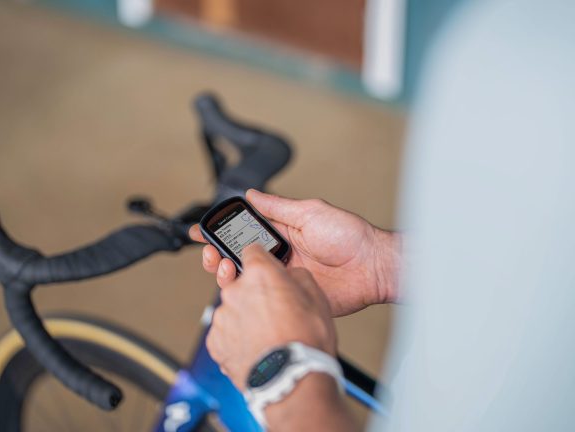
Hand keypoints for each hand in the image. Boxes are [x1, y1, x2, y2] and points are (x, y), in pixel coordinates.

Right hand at [189, 189, 400, 315]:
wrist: (373, 268)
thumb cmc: (350, 237)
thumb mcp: (311, 212)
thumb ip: (279, 207)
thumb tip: (252, 194)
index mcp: (282, 233)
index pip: (243, 232)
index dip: (221, 232)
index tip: (201, 233)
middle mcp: (280, 256)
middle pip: (239, 258)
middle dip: (218, 256)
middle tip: (211, 256)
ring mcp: (285, 278)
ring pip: (248, 280)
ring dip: (229, 276)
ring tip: (223, 271)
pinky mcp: (292, 299)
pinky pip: (266, 300)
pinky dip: (250, 298)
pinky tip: (241, 294)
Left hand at [206, 244, 335, 389]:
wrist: (290, 381)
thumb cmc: (306, 342)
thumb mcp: (317, 298)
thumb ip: (299, 276)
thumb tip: (290, 274)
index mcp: (260, 274)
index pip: (252, 251)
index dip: (263, 261)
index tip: (266, 269)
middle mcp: (235, 291)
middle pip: (241, 282)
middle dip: (255, 293)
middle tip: (275, 311)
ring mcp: (222, 317)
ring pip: (234, 309)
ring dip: (246, 317)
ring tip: (268, 335)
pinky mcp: (215, 341)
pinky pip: (225, 333)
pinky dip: (237, 338)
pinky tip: (257, 347)